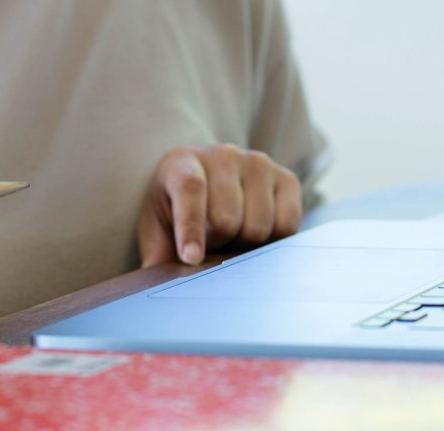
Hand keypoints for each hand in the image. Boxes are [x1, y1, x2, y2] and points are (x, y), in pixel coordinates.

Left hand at [136, 144, 301, 267]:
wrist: (205, 188)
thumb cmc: (176, 213)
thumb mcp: (157, 230)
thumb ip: (157, 254)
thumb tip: (156, 288)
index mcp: (182, 162)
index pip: (191, 189)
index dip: (191, 227)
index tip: (190, 258)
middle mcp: (223, 155)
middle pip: (227, 218)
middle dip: (218, 243)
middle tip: (211, 243)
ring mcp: (257, 164)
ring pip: (258, 226)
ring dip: (244, 243)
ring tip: (231, 235)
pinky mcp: (286, 178)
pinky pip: (287, 224)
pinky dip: (273, 241)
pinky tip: (255, 234)